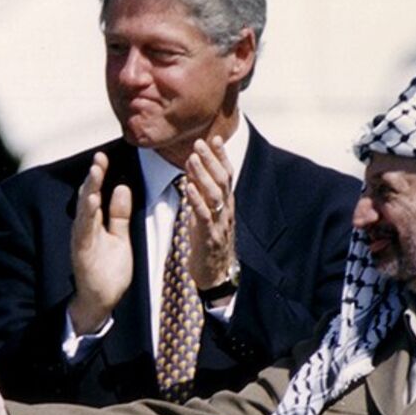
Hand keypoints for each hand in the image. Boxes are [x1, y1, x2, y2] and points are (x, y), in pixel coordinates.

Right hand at [68, 152, 132, 333]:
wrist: (101, 301)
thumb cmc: (109, 270)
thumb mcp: (119, 237)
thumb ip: (119, 214)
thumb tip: (122, 187)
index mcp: (93, 223)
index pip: (95, 194)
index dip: (99, 175)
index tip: (103, 157)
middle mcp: (84, 229)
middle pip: (87, 198)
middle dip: (93, 178)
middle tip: (98, 158)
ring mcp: (82, 241)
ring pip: (84, 212)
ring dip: (89, 191)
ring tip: (95, 173)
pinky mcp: (82, 254)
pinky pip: (84, 231)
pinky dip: (87, 216)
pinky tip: (92, 201)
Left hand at [184, 137, 236, 290]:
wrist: (215, 276)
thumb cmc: (208, 243)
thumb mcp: (206, 215)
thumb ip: (202, 195)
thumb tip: (193, 172)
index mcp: (226, 205)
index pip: (227, 175)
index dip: (221, 157)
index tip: (214, 138)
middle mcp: (226, 211)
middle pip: (222, 181)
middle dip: (211, 160)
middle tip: (199, 142)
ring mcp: (220, 224)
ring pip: (214, 195)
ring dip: (203, 175)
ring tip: (192, 158)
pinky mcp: (209, 237)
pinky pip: (204, 216)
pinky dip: (196, 200)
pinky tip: (188, 187)